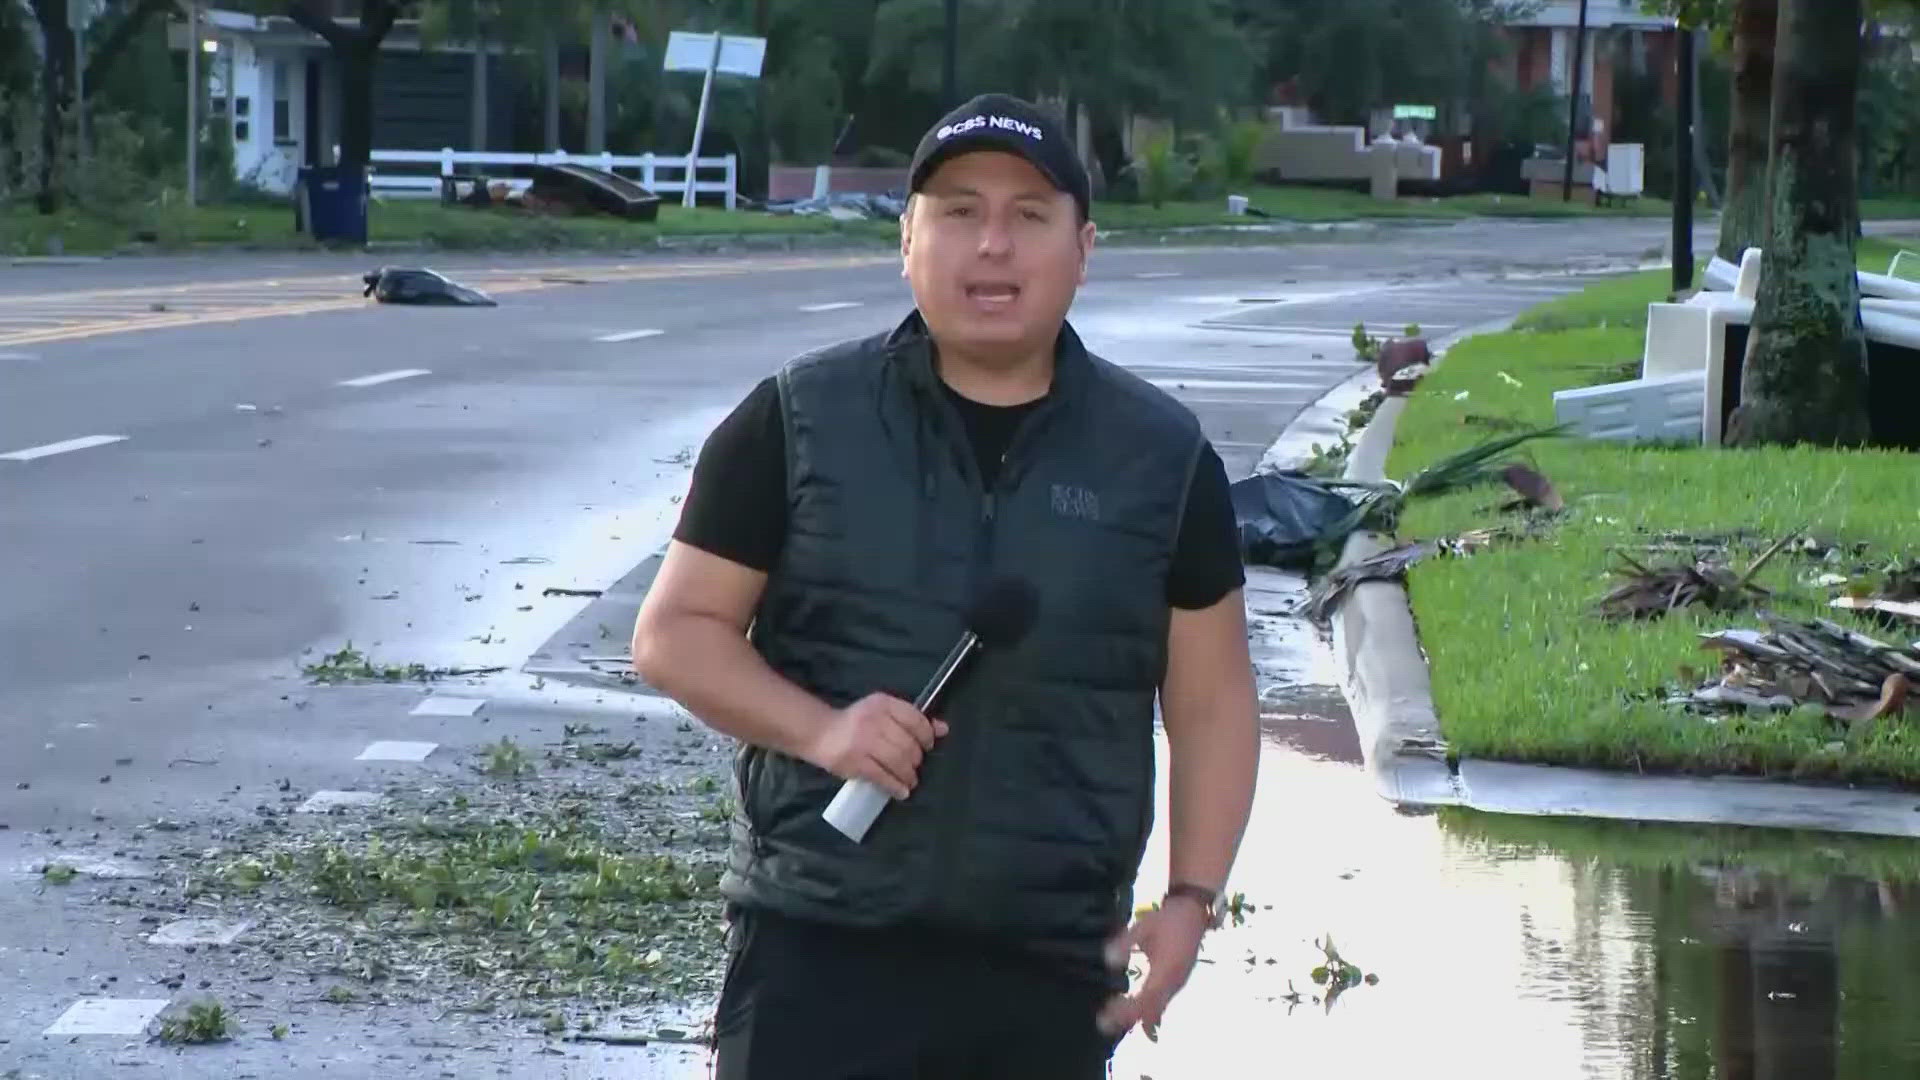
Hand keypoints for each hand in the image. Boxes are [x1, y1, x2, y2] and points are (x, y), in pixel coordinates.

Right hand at [803, 692, 947, 799]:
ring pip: (898, 762)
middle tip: (915, 767)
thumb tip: (943, 729)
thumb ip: (912, 719)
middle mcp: (875, 720)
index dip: (926, 736)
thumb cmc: (856, 722)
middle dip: (916, 760)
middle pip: (908, 744)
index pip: (915, 719)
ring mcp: (864, 742)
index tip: (927, 746)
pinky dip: (896, 786)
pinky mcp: (855, 762)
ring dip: (909, 775)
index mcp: (883, 703)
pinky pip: (882, 777)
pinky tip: (901, 791)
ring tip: (910, 781)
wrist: (820, 732)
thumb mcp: (883, 713)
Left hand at [1096, 897, 1209, 1040]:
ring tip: (1113, 1019)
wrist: (1193, 912)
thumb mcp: (1143, 926)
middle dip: (1129, 1019)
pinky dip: (1148, 1011)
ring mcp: (1178, 982)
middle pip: (1152, 1010)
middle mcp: (1174, 982)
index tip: (1107, 1014)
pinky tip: (1135, 1013)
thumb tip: (1108, 961)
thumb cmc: (1168, 918)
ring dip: (1138, 1017)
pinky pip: (1163, 1002)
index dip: (1127, 1010)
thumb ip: (1125, 943)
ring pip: (1159, 1009)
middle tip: (1104, 1024)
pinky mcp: (1178, 980)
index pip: (1145, 999)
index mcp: (1166, 970)